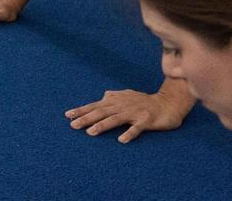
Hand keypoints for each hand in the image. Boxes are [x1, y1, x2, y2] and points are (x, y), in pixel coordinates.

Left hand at [65, 89, 188, 143]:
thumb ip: (114, 96)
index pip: (95, 106)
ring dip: (102, 125)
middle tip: (73, 125)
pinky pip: (137, 128)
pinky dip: (129, 133)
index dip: (82, 110)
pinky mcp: (146, 121)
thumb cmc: (145, 101)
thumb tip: (103, 96)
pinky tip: (121, 140)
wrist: (169, 103)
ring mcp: (134, 113)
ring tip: (90, 132)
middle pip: (101, 112)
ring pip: (115, 119)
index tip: (68, 115)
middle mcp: (122, 106)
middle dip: (86, 118)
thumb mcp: (127, 96)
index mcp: (116, 101)